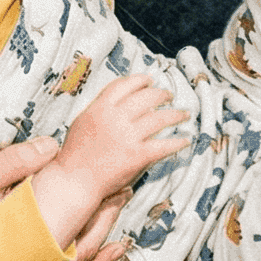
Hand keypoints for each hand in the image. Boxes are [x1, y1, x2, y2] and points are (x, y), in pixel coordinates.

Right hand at [0, 139, 130, 260]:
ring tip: (120, 225)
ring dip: (104, 247)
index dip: (98, 202)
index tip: (115, 183)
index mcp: (23, 241)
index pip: (73, 220)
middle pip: (82, 246)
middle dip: (106, 217)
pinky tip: (106, 254)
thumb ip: (13, 164)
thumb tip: (49, 146)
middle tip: (122, 191)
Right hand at [57, 73, 188, 192]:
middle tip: (169, 96)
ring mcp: (127, 137)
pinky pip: (163, 146)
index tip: (150, 80)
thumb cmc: (75, 154)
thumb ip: (100, 108)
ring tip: (184, 114)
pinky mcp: (137, 156)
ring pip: (159, 118)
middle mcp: (115, 118)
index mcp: (100, 108)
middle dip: (161, 94)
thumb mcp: (83, 122)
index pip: (124, 85)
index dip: (140, 80)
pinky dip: (177, 142)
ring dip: (175, 114)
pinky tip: (185, 140)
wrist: (74, 180)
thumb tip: (122, 101)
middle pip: (145, 97)